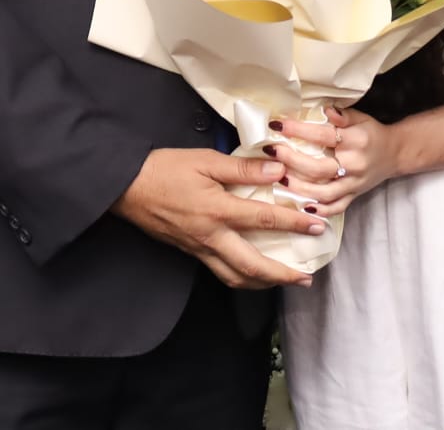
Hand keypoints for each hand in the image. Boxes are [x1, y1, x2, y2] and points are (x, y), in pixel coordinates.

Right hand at [111, 149, 320, 289]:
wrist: (125, 187)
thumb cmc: (164, 169)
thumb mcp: (205, 160)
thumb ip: (243, 168)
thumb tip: (277, 170)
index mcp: (217, 211)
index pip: (265, 219)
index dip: (295, 223)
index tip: (317, 225)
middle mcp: (210, 237)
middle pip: (252, 267)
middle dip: (282, 275)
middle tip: (305, 278)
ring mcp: (198, 249)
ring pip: (235, 277)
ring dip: (263, 282)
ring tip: (284, 280)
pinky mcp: (189, 252)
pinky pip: (220, 271)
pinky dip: (241, 276)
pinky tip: (252, 271)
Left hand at [270, 107, 398, 218]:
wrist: (395, 154)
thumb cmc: (372, 133)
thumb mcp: (360, 118)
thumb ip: (342, 115)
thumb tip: (324, 109)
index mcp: (356, 140)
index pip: (323, 135)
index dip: (299, 130)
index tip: (277, 124)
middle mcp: (354, 164)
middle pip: (319, 168)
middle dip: (292, 160)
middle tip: (272, 151)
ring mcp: (354, 184)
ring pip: (324, 193)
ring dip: (299, 188)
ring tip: (279, 179)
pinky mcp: (354, 196)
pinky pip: (336, 208)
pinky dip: (319, 210)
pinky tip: (302, 206)